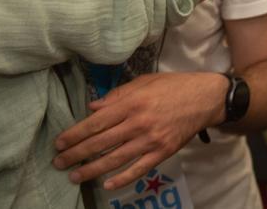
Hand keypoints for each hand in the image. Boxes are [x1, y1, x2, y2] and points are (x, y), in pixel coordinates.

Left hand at [52, 72, 226, 189]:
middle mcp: (139, 123)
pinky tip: (107, 184)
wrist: (207, 98)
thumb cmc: (174, 86)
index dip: (75, 134)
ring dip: (92, 170)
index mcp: (132, 103)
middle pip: (100, 143)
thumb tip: (93, 108)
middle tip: (59, 162)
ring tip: (75, 176)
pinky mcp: (163, 152)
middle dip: (76, 154)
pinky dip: (122, 179)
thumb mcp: (145, 81)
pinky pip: (139, 169)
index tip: (59, 143)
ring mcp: (151, 140)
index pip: (96, 123)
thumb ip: (117, 94)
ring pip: (115, 159)